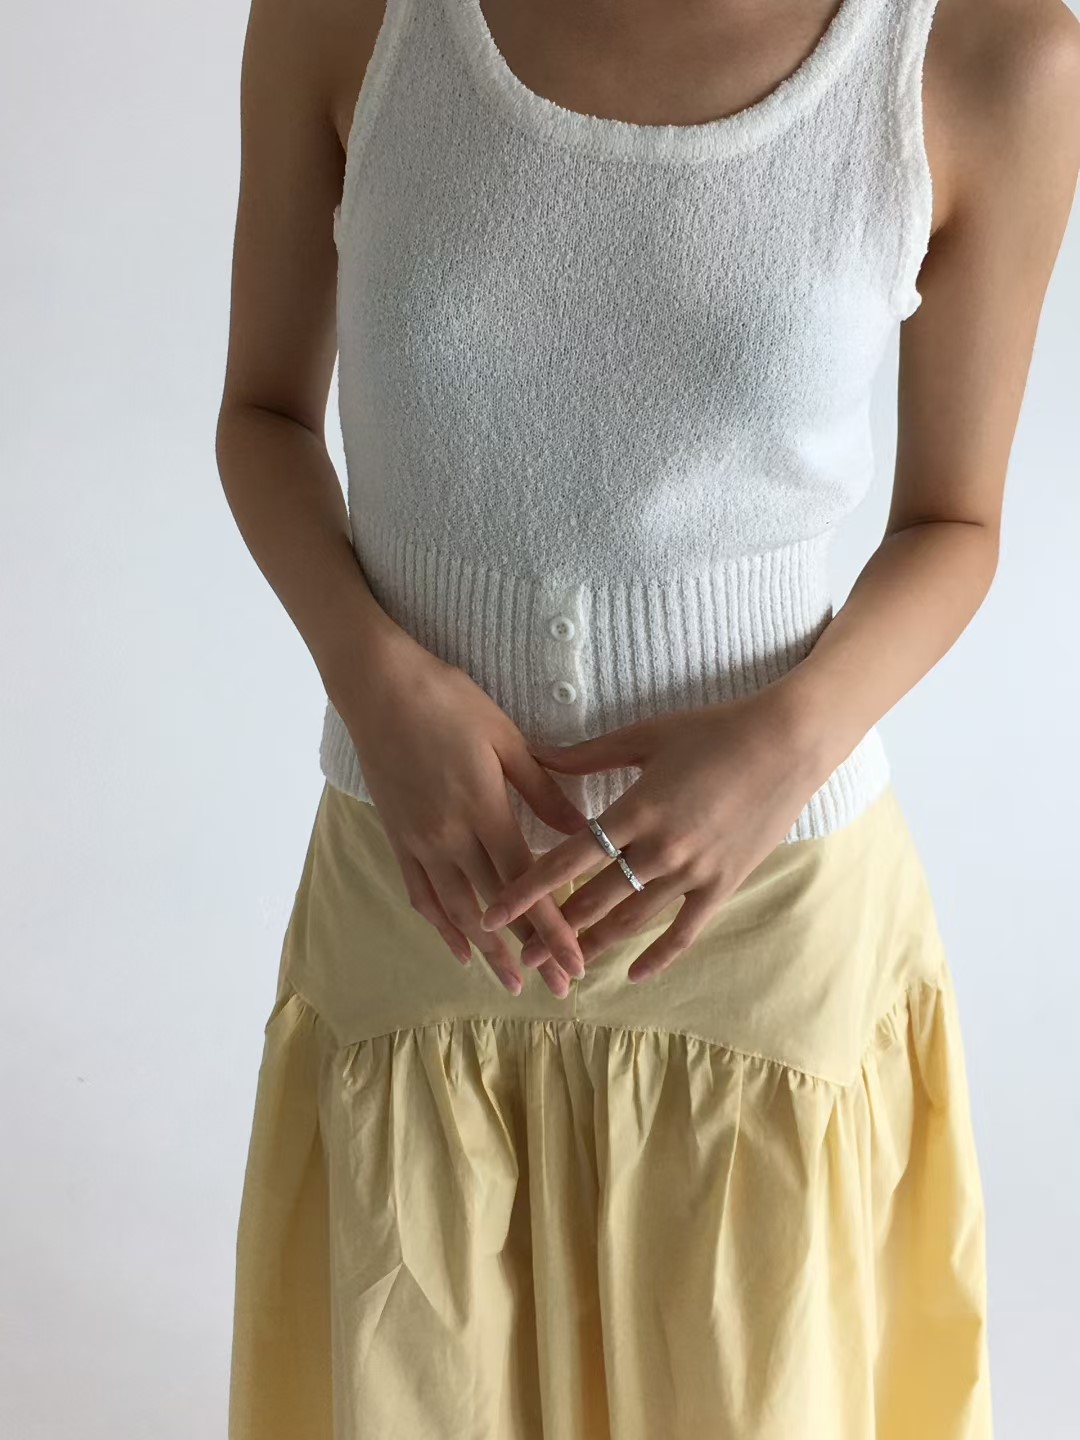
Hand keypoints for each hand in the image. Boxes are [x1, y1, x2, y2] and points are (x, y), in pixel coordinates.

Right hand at [333, 630, 589, 997]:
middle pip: (495, 906)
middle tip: (557, 987)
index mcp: (483, 809)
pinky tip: (459, 948)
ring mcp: (419, 840)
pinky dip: (441, 924)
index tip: (576, 960)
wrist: (378, 686)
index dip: (553, 926)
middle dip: (529, 950)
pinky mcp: (397, 836)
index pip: (526, 881)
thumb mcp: (507, 738)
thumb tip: (581, 831)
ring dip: (487, 949)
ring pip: (457, 909)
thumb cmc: (449, 700)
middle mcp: (449, 835)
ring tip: (512, 980)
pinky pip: (421, 892)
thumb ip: (543, 790)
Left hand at [478, 690, 824, 982]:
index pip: (566, 860)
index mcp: (635, 810)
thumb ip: (586, 754)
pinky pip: (685, 931)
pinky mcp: (724, 884)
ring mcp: (694, 871)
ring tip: (566, 967)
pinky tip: (632, 975)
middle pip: (593, 901)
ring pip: (633, 921)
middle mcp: (660, 849)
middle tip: (522, 952)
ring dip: (596, 946)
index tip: (494, 913)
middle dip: (553, 931)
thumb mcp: (645, 735)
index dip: (526, 890)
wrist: (788, 743)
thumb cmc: (713, 730)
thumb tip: (536, 752)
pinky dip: (658, 956)